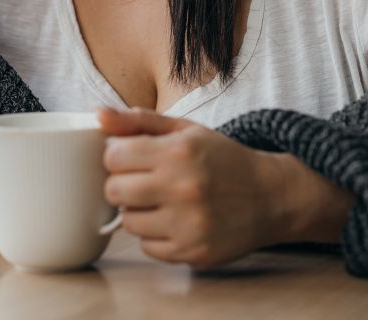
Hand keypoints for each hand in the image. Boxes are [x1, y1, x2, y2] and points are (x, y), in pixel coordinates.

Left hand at [97, 106, 279, 269]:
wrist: (270, 196)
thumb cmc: (221, 158)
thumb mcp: (185, 130)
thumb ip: (138, 121)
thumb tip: (97, 115)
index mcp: (178, 152)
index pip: (113, 156)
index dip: (117, 156)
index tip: (132, 158)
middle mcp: (183, 188)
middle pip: (113, 191)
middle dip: (123, 184)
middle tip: (143, 181)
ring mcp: (188, 224)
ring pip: (128, 222)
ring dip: (139, 212)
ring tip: (162, 201)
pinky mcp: (193, 252)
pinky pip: (148, 247)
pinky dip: (156, 236)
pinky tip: (176, 221)